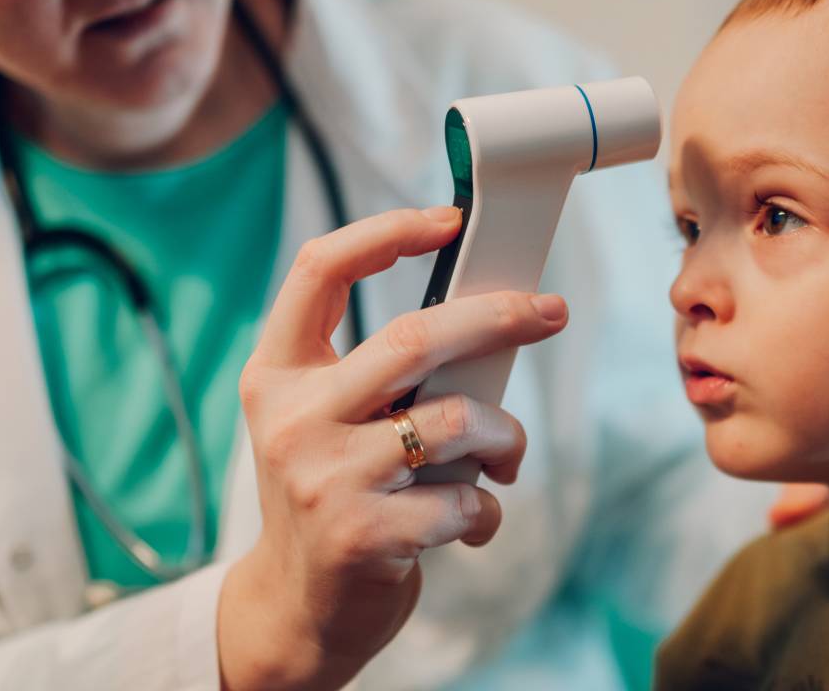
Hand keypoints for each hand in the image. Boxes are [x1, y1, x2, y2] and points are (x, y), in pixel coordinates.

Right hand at [217, 207, 568, 689]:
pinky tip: (470, 523)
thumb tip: (490, 319)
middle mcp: (292, 419)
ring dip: (505, 439)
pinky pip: (465, 498)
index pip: (318, 270)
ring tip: (503, 459)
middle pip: (412, 335)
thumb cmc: (334, 496)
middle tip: (550, 312)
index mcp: (277, 375)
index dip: (386, 232)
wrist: (299, 609)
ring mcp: (325, 478)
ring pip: (458, 420)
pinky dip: (485, 510)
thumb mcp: (327, 424)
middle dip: (498, 317)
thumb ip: (378, 374)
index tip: (450, 220)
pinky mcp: (364, 535)